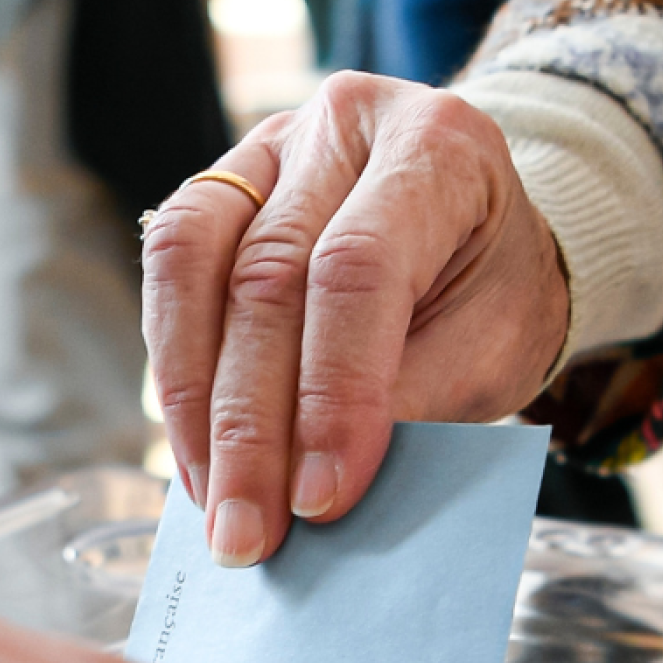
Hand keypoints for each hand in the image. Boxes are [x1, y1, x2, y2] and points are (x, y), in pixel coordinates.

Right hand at [142, 72, 567, 565]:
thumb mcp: (490, 350)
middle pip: (264, 279)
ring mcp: (267, 149)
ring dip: (194, 406)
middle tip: (247, 535)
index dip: (332, 394)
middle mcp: (343, 126)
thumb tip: (313, 489)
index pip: (359, 270)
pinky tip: (195, 450)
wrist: (477, 236)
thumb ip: (411, 402)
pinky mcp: (217, 191)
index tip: (321, 500)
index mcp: (436, 147)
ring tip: (210, 504)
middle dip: (250, 429)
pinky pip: (169, 276)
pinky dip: (177, 373)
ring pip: (192, 269)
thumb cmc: (492, 294)